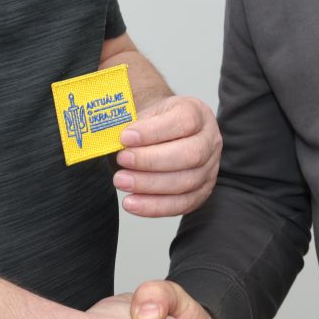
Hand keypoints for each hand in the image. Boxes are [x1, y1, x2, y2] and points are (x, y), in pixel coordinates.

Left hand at [115, 96, 221, 216]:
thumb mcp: (144, 112)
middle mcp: (210, 140)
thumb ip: (131, 123)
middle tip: (122, 160)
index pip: (184, 121)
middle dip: (151, 160)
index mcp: (197, 113)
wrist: (161, 133)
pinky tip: (132, 203)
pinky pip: (182, 204)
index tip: (125, 137)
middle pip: (190, 154)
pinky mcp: (202, 192)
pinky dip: (155, 206)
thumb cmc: (152, 123)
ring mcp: (210, 168)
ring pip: (186, 181)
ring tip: (121, 181)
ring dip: (150, 185)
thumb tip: (109, 139)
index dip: (154, 131)